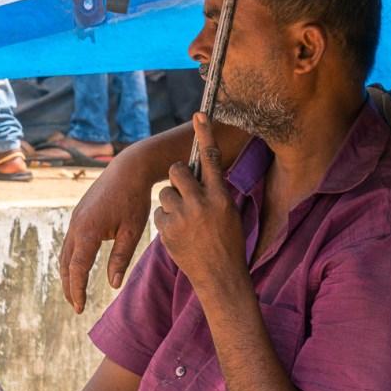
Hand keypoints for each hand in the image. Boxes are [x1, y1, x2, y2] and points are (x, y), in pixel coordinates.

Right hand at [59, 149, 155, 313]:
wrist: (128, 170)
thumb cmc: (134, 200)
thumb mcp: (133, 230)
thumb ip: (121, 258)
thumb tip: (112, 284)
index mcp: (88, 232)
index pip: (77, 269)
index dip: (77, 290)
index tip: (80, 308)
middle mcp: (76, 227)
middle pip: (67, 264)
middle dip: (69, 287)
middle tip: (76, 306)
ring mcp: (75, 220)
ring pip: (65, 254)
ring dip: (68, 274)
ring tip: (74, 291)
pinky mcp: (78, 215)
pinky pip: (70, 243)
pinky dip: (71, 260)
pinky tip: (78, 267)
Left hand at [153, 115, 245, 293]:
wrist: (220, 276)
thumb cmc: (228, 243)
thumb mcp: (230, 214)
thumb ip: (215, 194)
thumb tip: (200, 177)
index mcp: (221, 197)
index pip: (211, 158)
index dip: (205, 134)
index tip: (199, 113)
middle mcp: (202, 203)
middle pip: (176, 171)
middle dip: (176, 178)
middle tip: (182, 189)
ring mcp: (183, 217)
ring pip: (165, 193)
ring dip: (171, 202)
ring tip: (184, 220)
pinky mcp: (167, 230)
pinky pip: (159, 215)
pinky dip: (166, 222)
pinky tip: (179, 235)